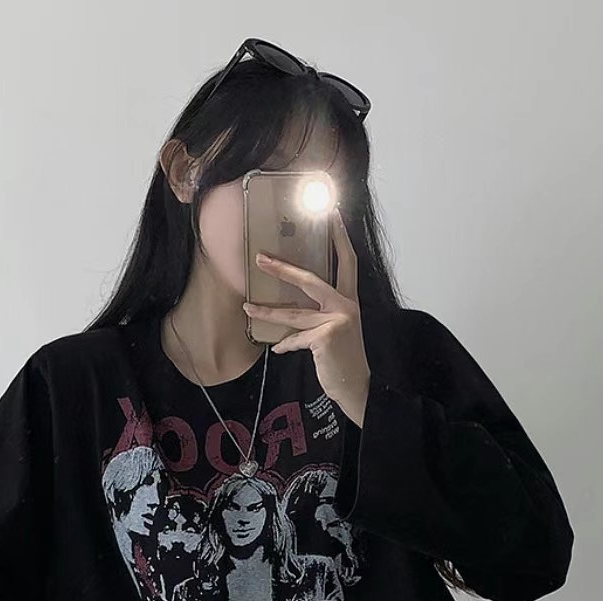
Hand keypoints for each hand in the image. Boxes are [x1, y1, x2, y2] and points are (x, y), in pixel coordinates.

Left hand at [242, 207, 370, 419]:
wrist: (355, 386)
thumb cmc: (343, 357)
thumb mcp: (337, 330)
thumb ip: (321, 314)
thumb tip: (291, 311)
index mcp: (349, 300)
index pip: (347, 261)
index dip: (340, 236)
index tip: (332, 213)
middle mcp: (345, 306)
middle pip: (310, 279)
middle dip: (282, 269)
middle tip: (260, 258)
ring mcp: (336, 321)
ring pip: (293, 313)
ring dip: (267, 311)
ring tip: (247, 307)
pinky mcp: (325, 338)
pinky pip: (295, 339)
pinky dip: (285, 345)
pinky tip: (277, 349)